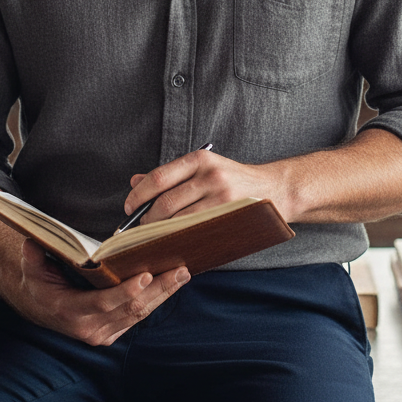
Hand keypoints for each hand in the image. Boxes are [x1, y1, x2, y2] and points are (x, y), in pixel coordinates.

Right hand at [10, 239, 189, 346]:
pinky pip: (138, 315)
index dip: (126, 290)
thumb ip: (32, 257)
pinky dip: (157, 299)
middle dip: (158, 289)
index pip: (104, 302)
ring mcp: (103, 333)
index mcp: (70, 312)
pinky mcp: (113, 331)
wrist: (39, 306)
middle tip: (180, 270)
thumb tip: (32, 244)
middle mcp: (89, 328)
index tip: (146, 274)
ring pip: (140, 313)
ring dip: (163, 293)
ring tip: (182, 273)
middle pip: (131, 309)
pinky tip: (172, 283)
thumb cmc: (38, 281)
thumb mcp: (31, 269)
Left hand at [124, 148, 289, 224]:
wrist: (273, 189)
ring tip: (156, 238)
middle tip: (141, 230)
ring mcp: (222, 197)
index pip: (158, 178)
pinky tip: (175, 243)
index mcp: (199, 159)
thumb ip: (170, 175)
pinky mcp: (229, 217)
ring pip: (179, 222)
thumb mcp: (203, 168)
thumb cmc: (232, 180)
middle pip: (165, 203)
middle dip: (147, 221)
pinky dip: (180, 240)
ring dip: (162, 234)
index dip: (138, 196)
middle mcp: (211, 175)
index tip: (128, 209)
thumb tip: (134, 182)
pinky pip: (196, 232)